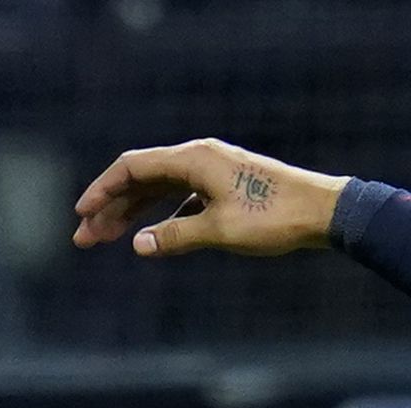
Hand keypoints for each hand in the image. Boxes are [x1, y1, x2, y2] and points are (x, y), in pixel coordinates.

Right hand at [73, 139, 348, 257]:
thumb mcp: (221, 231)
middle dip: (113, 209)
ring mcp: (218, 171)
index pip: (132, 168)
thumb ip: (177, 236)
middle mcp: (202, 158)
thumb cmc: (276, 218)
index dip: (102, 191)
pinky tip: (159, 235)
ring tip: (113, 238)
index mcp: (193, 159)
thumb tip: (140, 245)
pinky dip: (168, 215)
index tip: (82, 215)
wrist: (328, 212)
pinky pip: (187, 197)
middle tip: (87, 238)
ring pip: (164, 190)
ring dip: (138, 213)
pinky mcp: (233, 186)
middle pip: (143, 180)